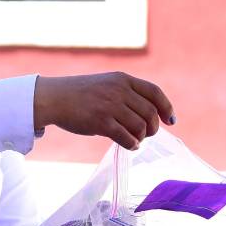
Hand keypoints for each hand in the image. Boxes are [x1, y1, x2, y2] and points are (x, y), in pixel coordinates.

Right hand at [34, 73, 175, 149]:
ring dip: (142, 137)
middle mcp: (119, 90)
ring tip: (136, 140)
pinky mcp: (100, 122)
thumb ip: (126, 94)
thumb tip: (149, 116)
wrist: (54, 98)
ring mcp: (110, 106)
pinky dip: (132, 144)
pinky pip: (126, 137)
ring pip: (140, 126)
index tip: (170, 121)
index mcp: (123, 79)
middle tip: (147, 134)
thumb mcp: (107, 84)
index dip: (166, 107)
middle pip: (150, 112)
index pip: (155, 92)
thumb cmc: (81, 94)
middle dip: (153, 127)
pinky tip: (130, 146)